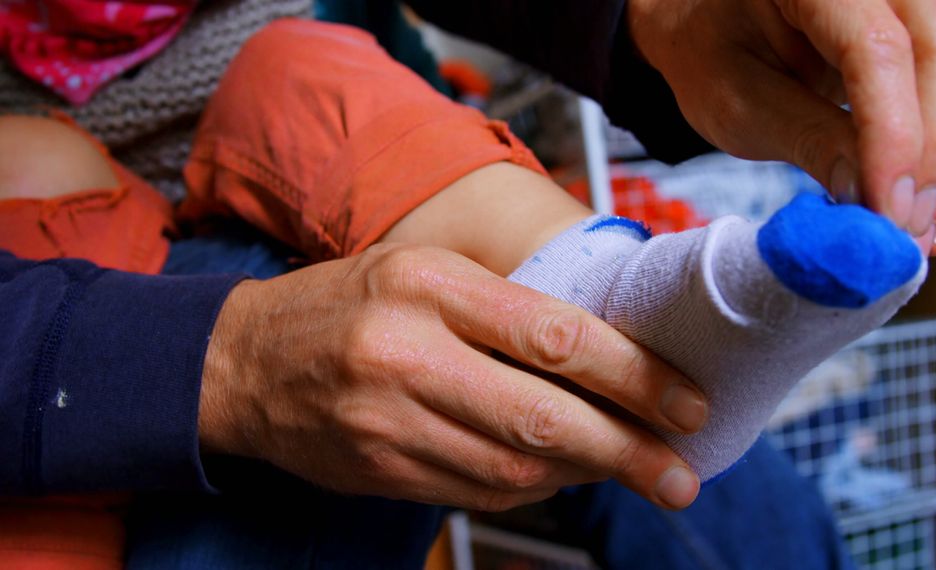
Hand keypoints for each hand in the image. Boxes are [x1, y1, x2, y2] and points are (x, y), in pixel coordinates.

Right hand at [198, 244, 705, 510]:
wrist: (243, 363)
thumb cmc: (347, 302)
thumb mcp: (423, 269)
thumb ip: (504, 303)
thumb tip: (603, 352)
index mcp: (429, 287)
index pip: (552, 335)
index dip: (631, 375)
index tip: (684, 401)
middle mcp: (408, 354)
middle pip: (540, 415)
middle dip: (626, 449)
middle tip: (681, 472)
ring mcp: (389, 422)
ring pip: (513, 464)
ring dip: (584, 473)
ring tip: (635, 470)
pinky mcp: (380, 471)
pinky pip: (477, 490)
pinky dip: (531, 487)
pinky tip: (561, 475)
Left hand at [627, 0, 935, 254]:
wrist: (703, 22)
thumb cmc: (710, 53)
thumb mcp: (737, 103)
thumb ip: (807, 140)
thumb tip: (872, 201)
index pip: (875, 48)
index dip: (892, 135)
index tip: (888, 211)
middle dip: (929, 151)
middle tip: (905, 233)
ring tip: (911, 229)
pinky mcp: (916, 22)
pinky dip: (933, 146)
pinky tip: (917, 203)